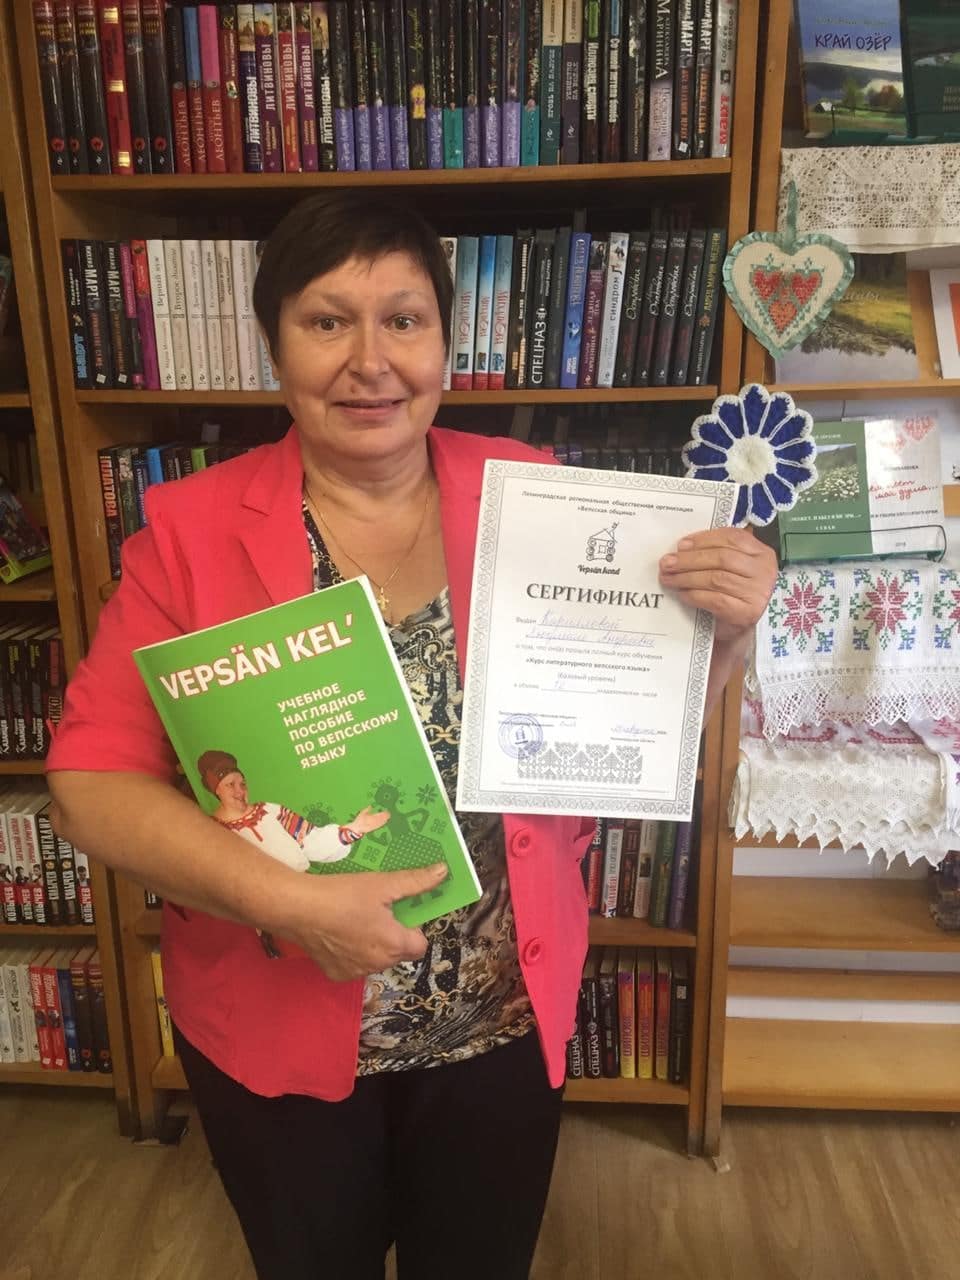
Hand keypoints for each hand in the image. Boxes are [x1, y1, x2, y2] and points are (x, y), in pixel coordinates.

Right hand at [274, 863, 447, 980]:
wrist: (296, 908)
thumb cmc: (343, 894)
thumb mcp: (382, 884)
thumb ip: (415, 882)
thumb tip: (443, 872)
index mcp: (394, 945)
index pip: (420, 945)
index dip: (413, 928)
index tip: (399, 912)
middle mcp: (378, 965)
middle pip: (398, 952)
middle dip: (392, 934)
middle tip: (376, 911)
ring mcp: (355, 973)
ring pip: (375, 959)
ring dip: (372, 944)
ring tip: (354, 919)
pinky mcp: (335, 975)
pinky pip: (353, 964)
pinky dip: (351, 952)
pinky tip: (338, 932)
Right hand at [347, 805, 390, 834]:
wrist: (357, 828)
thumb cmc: (359, 820)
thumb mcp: (362, 813)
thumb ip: (367, 809)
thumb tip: (370, 805)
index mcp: (371, 817)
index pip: (379, 814)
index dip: (383, 813)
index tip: (386, 811)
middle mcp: (374, 821)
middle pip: (381, 818)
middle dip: (385, 816)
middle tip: (389, 813)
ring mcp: (374, 825)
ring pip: (381, 822)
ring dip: (385, 819)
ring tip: (388, 817)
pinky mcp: (374, 828)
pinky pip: (379, 826)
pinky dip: (383, 823)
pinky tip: (385, 822)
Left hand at [658, 527, 777, 647]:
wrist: (740, 628)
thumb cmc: (732, 592)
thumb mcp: (730, 568)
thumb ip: (714, 553)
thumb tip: (682, 548)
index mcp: (761, 553)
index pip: (732, 538)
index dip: (704, 539)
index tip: (681, 545)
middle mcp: (764, 571)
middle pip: (722, 558)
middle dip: (690, 559)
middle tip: (667, 563)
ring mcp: (758, 592)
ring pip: (716, 578)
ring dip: (687, 577)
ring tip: (669, 578)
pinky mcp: (746, 612)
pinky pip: (714, 599)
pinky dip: (694, 595)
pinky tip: (682, 593)